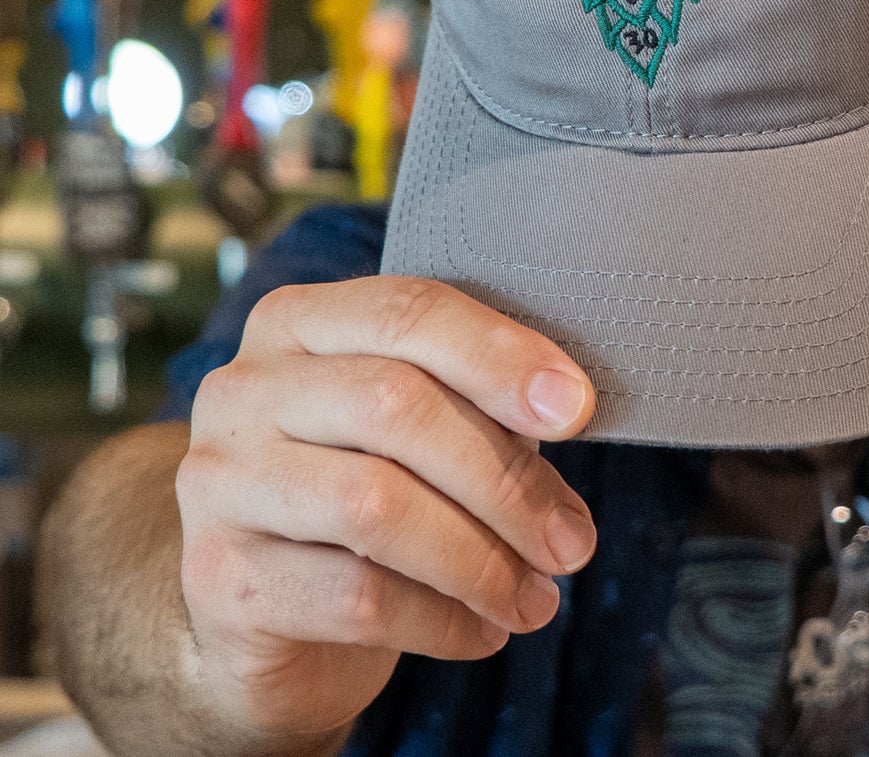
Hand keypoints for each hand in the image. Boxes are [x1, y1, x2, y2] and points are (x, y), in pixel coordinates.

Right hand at [175, 277, 596, 749]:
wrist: (258, 611)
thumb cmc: (361, 487)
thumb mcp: (415, 427)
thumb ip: (476, 402)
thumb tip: (564, 409)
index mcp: (298, 321)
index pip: (408, 312)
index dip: (499, 356)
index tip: (576, 410)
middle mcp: (244, 387)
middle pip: (396, 405)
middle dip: (504, 478)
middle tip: (572, 540)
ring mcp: (221, 482)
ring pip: (376, 505)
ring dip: (481, 558)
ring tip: (536, 595)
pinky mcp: (219, 579)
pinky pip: (357, 597)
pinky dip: (442, 619)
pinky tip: (483, 630)